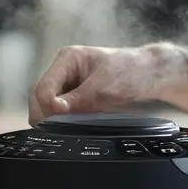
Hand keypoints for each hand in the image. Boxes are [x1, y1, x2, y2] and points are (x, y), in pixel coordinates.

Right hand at [28, 45, 167, 125]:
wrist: (148, 74)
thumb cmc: (130, 70)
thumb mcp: (105, 85)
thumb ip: (79, 98)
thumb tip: (56, 110)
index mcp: (67, 58)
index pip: (44, 85)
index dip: (48, 105)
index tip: (58, 118)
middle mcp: (63, 70)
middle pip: (39, 96)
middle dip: (45, 114)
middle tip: (57, 130)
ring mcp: (67, 84)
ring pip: (45, 105)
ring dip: (52, 118)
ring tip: (65, 128)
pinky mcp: (73, 97)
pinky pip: (59, 111)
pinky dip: (61, 121)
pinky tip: (70, 127)